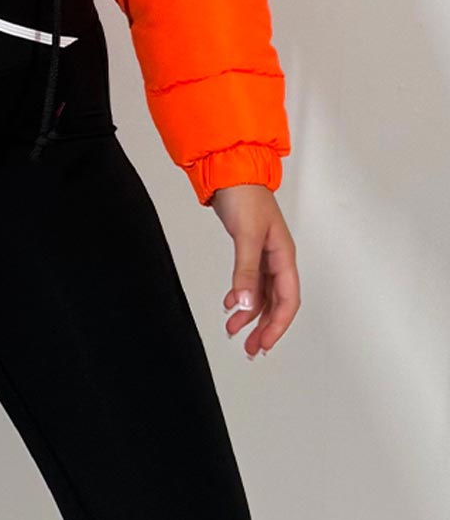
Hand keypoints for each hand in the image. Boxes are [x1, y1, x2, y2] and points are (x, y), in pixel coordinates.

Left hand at [208, 185, 299, 358]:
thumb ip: (245, 272)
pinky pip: (250, 281)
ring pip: (261, 294)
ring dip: (250, 314)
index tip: (264, 344)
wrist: (230, 171)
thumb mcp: (246, 236)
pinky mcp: (249, 249)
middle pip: (276, 302)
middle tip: (250, 348)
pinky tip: (230, 305)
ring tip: (234, 332)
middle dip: (264, 327)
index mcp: (284, 255)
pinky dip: (241, 296)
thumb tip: (245, 304)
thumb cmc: (245, 196)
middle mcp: (277, 258)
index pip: (288, 299)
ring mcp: (263, 254)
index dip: (278, 325)